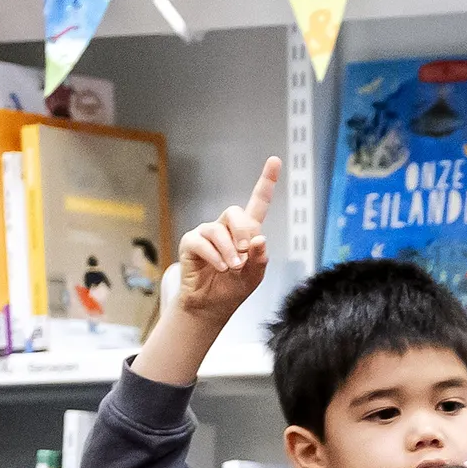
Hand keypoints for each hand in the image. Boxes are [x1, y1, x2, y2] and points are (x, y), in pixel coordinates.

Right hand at [158, 157, 280, 346]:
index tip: (275, 161)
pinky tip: (221, 267)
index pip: (258, 202)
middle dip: (243, 231)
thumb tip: (259, 239)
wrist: (211, 306)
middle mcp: (226, 228)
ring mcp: (207, 234)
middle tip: (246, 252)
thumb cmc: (233, 288)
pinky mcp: (191, 243)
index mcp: (247, 233)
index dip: (266, 182)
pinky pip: (202, 242)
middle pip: (235, 212)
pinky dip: (215, 256)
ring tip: (233, 268)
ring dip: (230, 251)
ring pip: (219, 230)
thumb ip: (260, 259)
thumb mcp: (255, 276)